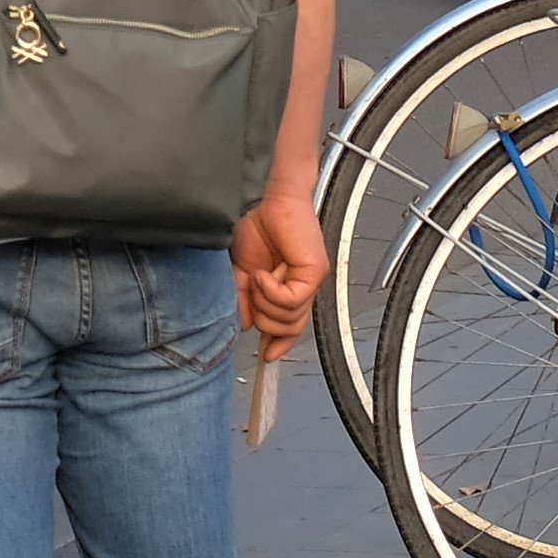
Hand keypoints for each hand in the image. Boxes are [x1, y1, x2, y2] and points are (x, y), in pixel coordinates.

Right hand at [233, 186, 326, 343]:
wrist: (271, 200)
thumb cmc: (259, 228)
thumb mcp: (243, 271)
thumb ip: (244, 299)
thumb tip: (244, 324)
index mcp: (290, 290)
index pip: (292, 328)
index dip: (280, 344)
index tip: (267, 357)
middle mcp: (304, 289)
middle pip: (288, 329)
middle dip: (263, 318)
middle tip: (253, 291)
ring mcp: (311, 282)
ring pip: (289, 319)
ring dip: (264, 302)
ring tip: (258, 276)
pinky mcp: (314, 273)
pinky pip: (291, 301)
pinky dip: (271, 291)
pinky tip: (263, 274)